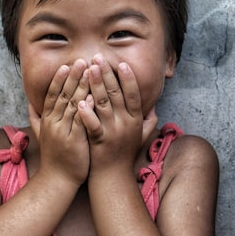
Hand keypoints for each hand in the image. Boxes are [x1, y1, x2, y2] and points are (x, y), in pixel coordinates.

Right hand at [30, 59, 90, 185]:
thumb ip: (35, 118)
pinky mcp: (73, 141)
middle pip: (63, 95)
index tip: (66, 65)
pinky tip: (93, 97)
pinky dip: (85, 108)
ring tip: (90, 72)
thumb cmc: (54, 158)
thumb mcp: (41, 135)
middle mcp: (53, 123)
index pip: (52, 95)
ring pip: (72, 104)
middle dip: (72, 77)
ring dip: (81, 87)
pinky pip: (79, 121)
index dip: (59, 79)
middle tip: (81, 60)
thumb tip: (29, 104)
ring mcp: (62, 131)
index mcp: (47, 120)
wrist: (56, 180)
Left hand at [78, 55, 147, 172]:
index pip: (134, 94)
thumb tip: (154, 108)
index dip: (128, 78)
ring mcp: (113, 132)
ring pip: (103, 104)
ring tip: (88, 69)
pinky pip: (93, 125)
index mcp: (135, 120)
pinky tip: (80, 100)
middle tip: (98, 57)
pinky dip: (87, 113)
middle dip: (107, 74)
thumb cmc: (125, 154)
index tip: (122, 63)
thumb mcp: (141, 137)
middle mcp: (125, 124)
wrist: (113, 177)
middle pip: (116, 94)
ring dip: (96, 85)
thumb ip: (148, 122)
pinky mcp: (99, 141)